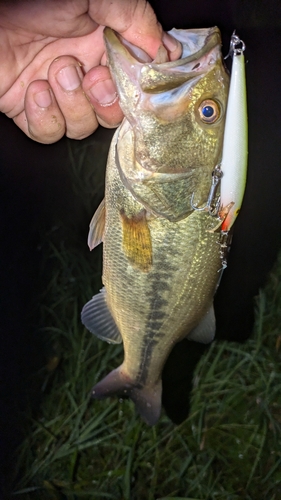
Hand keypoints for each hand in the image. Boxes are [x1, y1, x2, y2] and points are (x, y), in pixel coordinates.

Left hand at [0, 0, 180, 143]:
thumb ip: (132, 16)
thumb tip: (163, 49)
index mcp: (102, 46)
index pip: (135, 81)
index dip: (139, 88)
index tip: (139, 82)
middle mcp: (83, 73)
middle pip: (112, 113)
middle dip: (106, 102)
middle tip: (92, 77)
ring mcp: (57, 94)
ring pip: (83, 127)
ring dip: (73, 104)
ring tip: (56, 72)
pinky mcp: (31, 110)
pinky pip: (49, 133)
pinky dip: (45, 117)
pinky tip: (35, 90)